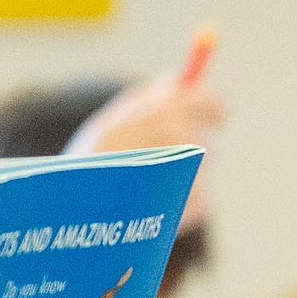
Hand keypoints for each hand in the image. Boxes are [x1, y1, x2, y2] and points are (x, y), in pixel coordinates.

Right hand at [68, 28, 224, 228]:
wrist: (86, 213)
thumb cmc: (93, 164)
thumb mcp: (112, 122)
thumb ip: (147, 100)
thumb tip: (174, 84)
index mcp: (163, 111)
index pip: (210, 102)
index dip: (209, 109)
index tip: (208, 116)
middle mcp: (185, 137)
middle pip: (205, 137)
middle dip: (189, 146)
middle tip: (165, 156)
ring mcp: (195, 170)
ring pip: (200, 168)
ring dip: (181, 174)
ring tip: (143, 184)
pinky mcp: (199, 202)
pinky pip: (198, 197)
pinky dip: (179, 200)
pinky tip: (152, 204)